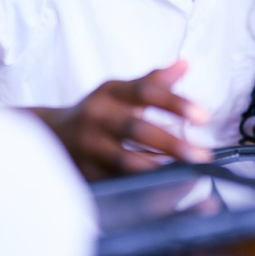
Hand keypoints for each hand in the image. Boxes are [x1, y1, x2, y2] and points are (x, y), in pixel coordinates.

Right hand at [31, 61, 210, 179]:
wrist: (50, 134)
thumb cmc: (96, 111)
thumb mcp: (119, 91)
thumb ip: (153, 81)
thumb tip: (184, 64)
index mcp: (109, 93)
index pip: (145, 92)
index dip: (175, 103)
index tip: (204, 116)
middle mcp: (96, 117)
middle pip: (136, 129)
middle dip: (171, 143)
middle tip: (202, 155)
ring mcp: (88, 146)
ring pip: (124, 161)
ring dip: (158, 169)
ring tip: (188, 176)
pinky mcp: (85, 171)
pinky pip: (117, 182)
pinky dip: (141, 187)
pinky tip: (164, 191)